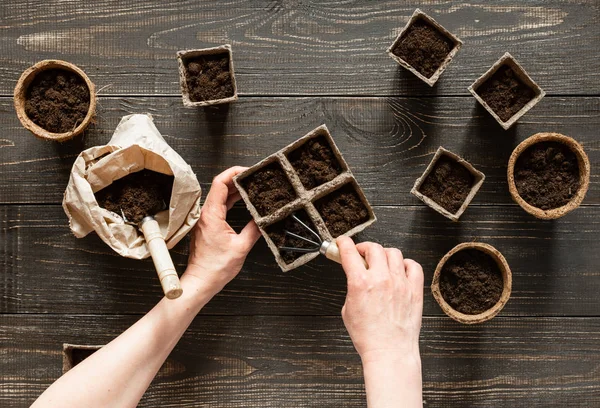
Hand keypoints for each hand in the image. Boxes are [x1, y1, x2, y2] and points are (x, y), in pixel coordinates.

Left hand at [186, 166, 260, 294]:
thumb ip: (254, 229)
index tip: (247, 170)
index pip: (220, 183)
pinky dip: (230, 200)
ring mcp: (205, 219)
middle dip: (236, 178)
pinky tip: (241, 200)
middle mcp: (206, 214)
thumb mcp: (241, 247)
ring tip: (250, 185)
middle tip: (253, 176)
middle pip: (219, 186)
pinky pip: (219, 206)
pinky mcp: (207, 226)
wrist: (201, 281)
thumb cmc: (216, 268)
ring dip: (234, 189)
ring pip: (219, 196)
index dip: (234, 172)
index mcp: (212, 215)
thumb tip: (264, 218)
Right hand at [337, 237, 423, 363]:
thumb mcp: (348, 310)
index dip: (344, 243)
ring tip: (381, 263)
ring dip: (384, 254)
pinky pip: (413, 266)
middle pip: (374, 248)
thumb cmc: (368, 336)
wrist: (389, 351)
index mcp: (361, 283)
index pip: (350, 253)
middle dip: (365, 248)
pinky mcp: (414, 290)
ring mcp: (400, 283)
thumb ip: (353, 289)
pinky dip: (405, 264)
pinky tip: (400, 270)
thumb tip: (357, 278)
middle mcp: (382, 279)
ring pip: (394, 253)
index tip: (343, 242)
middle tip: (362, 254)